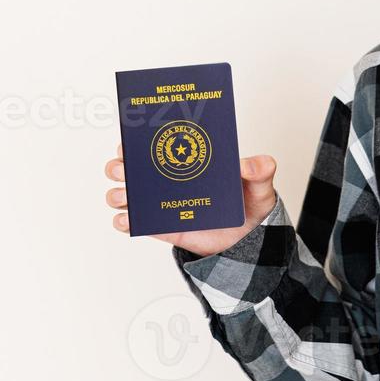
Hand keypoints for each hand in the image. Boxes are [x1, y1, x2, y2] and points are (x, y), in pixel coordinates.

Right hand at [105, 142, 279, 256]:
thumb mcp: (259, 185)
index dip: (137, 140)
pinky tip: (126, 219)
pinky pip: (137, 224)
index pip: (156, 144)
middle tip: (124, 168)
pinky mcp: (163, 228)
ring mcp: (163, 204)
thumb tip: (250, 164)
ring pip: (128, 195)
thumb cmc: (249, 205)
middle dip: (120, 165)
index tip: (131, 139)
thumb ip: (260, 170)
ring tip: (124, 196)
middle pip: (132, 168)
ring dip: (118, 193)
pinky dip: (125, 221)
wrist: (248, 241)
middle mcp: (168, 180)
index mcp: (187, 160)